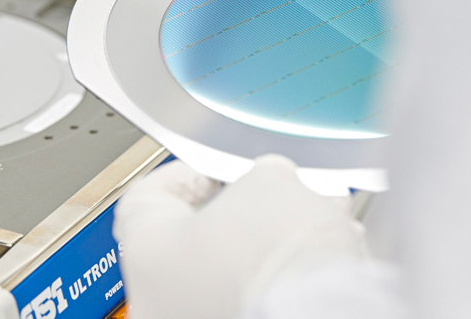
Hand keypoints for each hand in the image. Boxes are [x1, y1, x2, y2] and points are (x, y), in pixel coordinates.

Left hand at [112, 154, 365, 318]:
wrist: (321, 311)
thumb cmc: (278, 257)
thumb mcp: (271, 183)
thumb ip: (261, 175)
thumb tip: (272, 181)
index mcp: (147, 253)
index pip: (148, 197)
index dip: (187, 173)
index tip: (214, 167)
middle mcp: (161, 297)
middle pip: (200, 234)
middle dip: (251, 205)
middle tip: (280, 189)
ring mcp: (198, 318)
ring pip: (235, 266)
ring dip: (277, 238)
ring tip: (319, 220)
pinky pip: (257, 293)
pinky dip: (285, 273)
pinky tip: (322, 257)